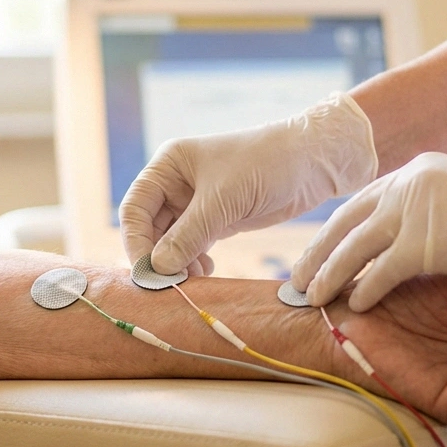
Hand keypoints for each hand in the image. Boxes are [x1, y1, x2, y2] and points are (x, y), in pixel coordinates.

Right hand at [120, 93, 377, 274]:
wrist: (312, 162)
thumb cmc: (265, 165)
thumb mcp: (223, 200)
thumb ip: (188, 235)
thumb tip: (157, 268)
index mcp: (168, 165)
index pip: (134, 208)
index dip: (135, 241)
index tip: (148, 271)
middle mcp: (176, 183)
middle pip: (149, 228)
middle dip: (158, 257)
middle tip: (171, 284)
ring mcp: (195, 203)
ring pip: (171, 241)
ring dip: (177, 264)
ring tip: (193, 280)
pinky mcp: (217, 219)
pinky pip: (192, 246)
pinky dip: (193, 262)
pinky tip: (206, 272)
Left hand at [293, 140, 446, 311]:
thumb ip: (442, 208)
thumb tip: (432, 226)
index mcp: (419, 172)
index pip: (364, 202)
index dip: (339, 229)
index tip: (320, 249)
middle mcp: (408, 184)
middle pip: (346, 221)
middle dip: (319, 251)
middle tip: (296, 277)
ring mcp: (413, 211)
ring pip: (353, 247)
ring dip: (328, 274)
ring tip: (310, 297)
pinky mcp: (425, 243)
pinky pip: (379, 271)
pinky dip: (362, 289)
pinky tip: (352, 306)